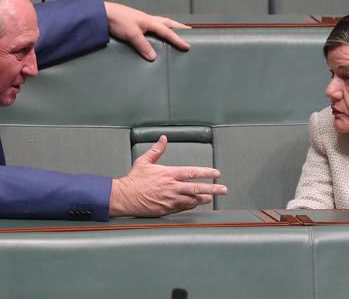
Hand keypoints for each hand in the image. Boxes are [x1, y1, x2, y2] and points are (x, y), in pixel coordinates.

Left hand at [104, 2, 190, 60]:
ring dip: (170, 26)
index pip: (167, 32)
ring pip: (161, 23)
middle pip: (168, 23)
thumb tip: (153, 58)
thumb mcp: (132, 34)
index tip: (187, 46)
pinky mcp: (135, 23)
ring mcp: (142, 21)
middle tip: (189, 31)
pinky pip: (152, 26)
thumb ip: (143, 45)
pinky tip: (156, 34)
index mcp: (150, 21)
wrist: (103, 13)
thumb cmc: (117, 21)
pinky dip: (159, 29)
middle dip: (178, 27)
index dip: (178, 39)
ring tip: (176, 31)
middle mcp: (148, 20)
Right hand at [109, 135, 226, 216]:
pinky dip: (191, 205)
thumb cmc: (134, 180)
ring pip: (192, 200)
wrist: (124, 197)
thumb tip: (163, 139)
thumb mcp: (144, 161)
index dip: (206, 173)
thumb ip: (156, 150)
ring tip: (211, 197)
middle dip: (212, 189)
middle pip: (197, 188)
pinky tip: (196, 203)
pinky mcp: (167, 209)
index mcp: (168, 174)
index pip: (192, 173)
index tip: (216, 173)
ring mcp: (170, 199)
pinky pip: (183, 207)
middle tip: (223, 189)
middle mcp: (172, 187)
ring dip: (203, 198)